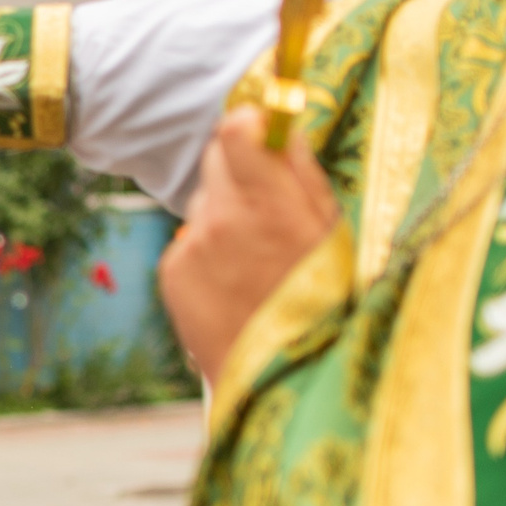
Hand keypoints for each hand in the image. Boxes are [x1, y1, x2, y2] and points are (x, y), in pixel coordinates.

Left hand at [158, 106, 341, 375]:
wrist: (280, 381)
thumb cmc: (323, 307)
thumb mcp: (333, 235)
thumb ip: (301, 174)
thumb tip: (281, 124)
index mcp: (270, 204)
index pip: (235, 129)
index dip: (249, 127)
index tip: (262, 137)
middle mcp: (223, 219)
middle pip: (215, 159)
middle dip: (239, 173)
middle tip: (267, 210)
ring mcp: (192, 246)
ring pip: (205, 204)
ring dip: (225, 218)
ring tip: (256, 264)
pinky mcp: (172, 271)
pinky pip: (189, 241)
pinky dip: (208, 254)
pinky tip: (234, 286)